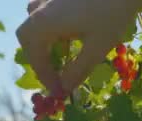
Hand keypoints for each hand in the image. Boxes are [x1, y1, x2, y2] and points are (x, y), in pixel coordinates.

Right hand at [17, 0, 141, 94]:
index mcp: (43, 22)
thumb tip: (64, 89)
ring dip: (47, 45)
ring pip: (37, 25)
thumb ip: (78, 70)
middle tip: (57, 78)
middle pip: (29, 38)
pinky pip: (47, 15)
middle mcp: (39, 8)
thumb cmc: (112, 15)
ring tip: (65, 60)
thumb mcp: (97, 48)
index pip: (33, 54)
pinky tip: (73, 38)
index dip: (44, 75)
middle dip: (42, 61)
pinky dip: (54, 32)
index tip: (58, 91)